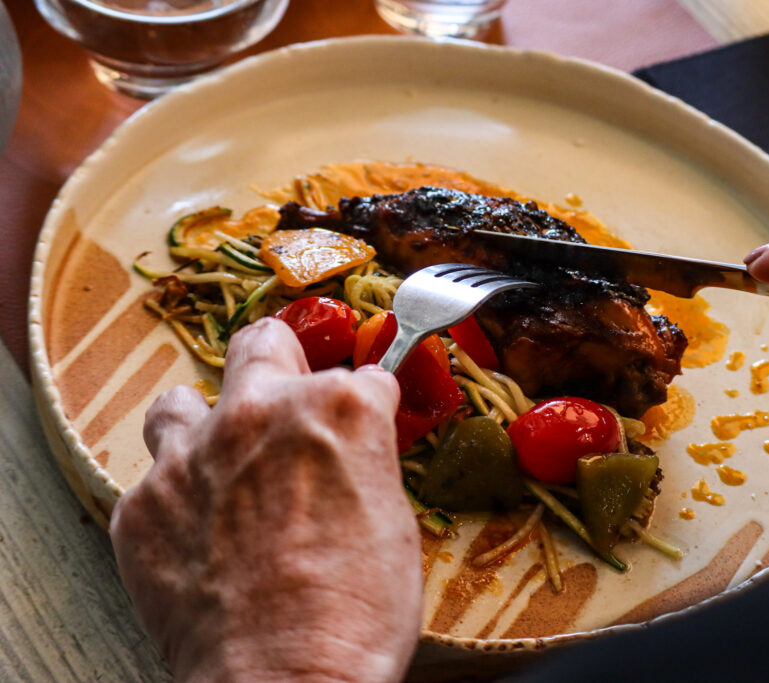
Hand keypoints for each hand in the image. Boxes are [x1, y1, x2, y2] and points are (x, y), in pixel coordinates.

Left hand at [110, 318, 420, 682]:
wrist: (286, 681)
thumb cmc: (356, 614)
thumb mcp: (392, 522)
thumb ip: (362, 462)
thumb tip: (349, 453)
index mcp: (338, 410)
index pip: (361, 376)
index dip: (366, 403)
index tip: (363, 418)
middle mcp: (259, 413)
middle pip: (264, 344)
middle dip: (282, 362)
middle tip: (287, 397)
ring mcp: (191, 454)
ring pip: (184, 400)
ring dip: (206, 423)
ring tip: (221, 462)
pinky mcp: (142, 505)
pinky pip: (155, 480)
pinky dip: (178, 500)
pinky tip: (201, 536)